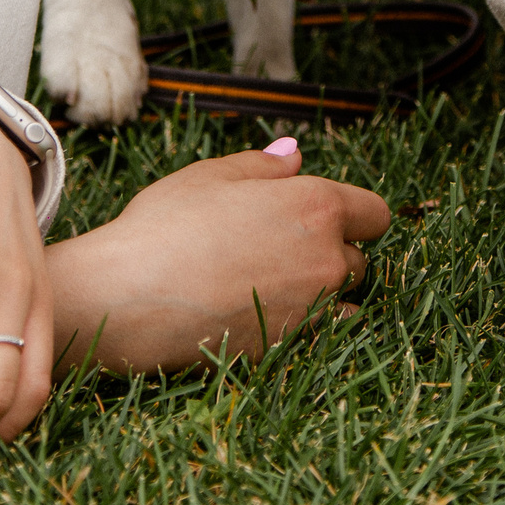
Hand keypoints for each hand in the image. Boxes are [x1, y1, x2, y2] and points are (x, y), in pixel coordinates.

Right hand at [46, 139, 390, 371]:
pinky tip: (266, 313)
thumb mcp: (211, 176)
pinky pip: (322, 334)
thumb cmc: (166, 226)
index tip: (325, 218)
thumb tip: (294, 157)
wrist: (130, 298)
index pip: (374, 213)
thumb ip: (263, 166)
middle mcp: (328, 258)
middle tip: (277, 248)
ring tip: (267, 283)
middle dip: (330, 251)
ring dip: (321, 290)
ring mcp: (314, 309)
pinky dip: (308, 325)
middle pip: (358, 257)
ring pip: (341, 298)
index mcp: (316, 206)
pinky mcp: (293, 348)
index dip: (353, 214)